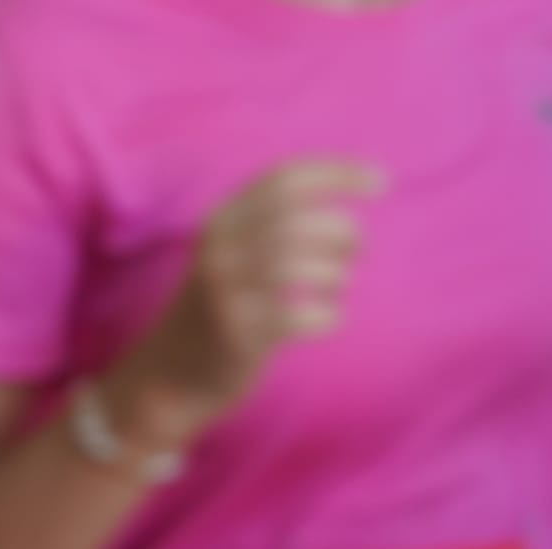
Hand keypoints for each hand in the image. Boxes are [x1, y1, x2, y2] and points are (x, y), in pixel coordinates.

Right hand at [103, 161, 382, 444]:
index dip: (337, 173)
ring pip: (297, 264)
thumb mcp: (232, 257)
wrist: (168, 377)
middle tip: (358, 249)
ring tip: (338, 285)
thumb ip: (271, 230)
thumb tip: (349, 222)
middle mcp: (219, 249)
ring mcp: (224, 291)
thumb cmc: (220, 310)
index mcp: (221, 220)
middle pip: (295, 219)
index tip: (382, 180)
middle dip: (342, 230)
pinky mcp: (237, 335)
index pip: (284, 179)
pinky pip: (298, 316)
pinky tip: (329, 319)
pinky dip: (327, 315)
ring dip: (336, 273)